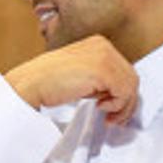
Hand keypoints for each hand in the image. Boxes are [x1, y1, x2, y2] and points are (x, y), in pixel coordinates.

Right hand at [5, 35, 138, 124]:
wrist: (30, 83)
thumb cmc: (48, 82)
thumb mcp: (79, 72)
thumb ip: (98, 77)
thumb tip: (116, 93)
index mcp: (98, 43)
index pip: (124, 69)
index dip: (123, 92)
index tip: (112, 108)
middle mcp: (103, 46)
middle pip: (131, 77)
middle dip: (126, 102)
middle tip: (114, 118)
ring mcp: (104, 57)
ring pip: (131, 86)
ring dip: (122, 106)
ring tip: (108, 116)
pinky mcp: (103, 71)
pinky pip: (124, 92)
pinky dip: (117, 105)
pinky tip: (101, 108)